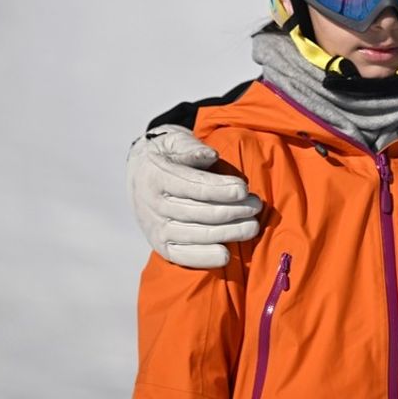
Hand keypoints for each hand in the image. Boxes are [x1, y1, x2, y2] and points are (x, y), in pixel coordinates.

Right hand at [127, 125, 261, 267]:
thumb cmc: (169, 155)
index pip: (192, 186)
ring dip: (229, 232)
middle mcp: (152, 205)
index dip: (220, 189)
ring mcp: (155, 228)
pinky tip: (227, 254)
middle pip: (199, 212)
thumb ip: (191, 147)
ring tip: (253, 225)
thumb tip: (211, 156)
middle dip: (233, 210)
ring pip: (197, 234)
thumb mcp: (175, 141)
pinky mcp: (161, 246)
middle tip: (256, 205)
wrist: (141, 174)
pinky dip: (205, 257)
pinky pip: (183, 256)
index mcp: (155, 176)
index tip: (244, 189)